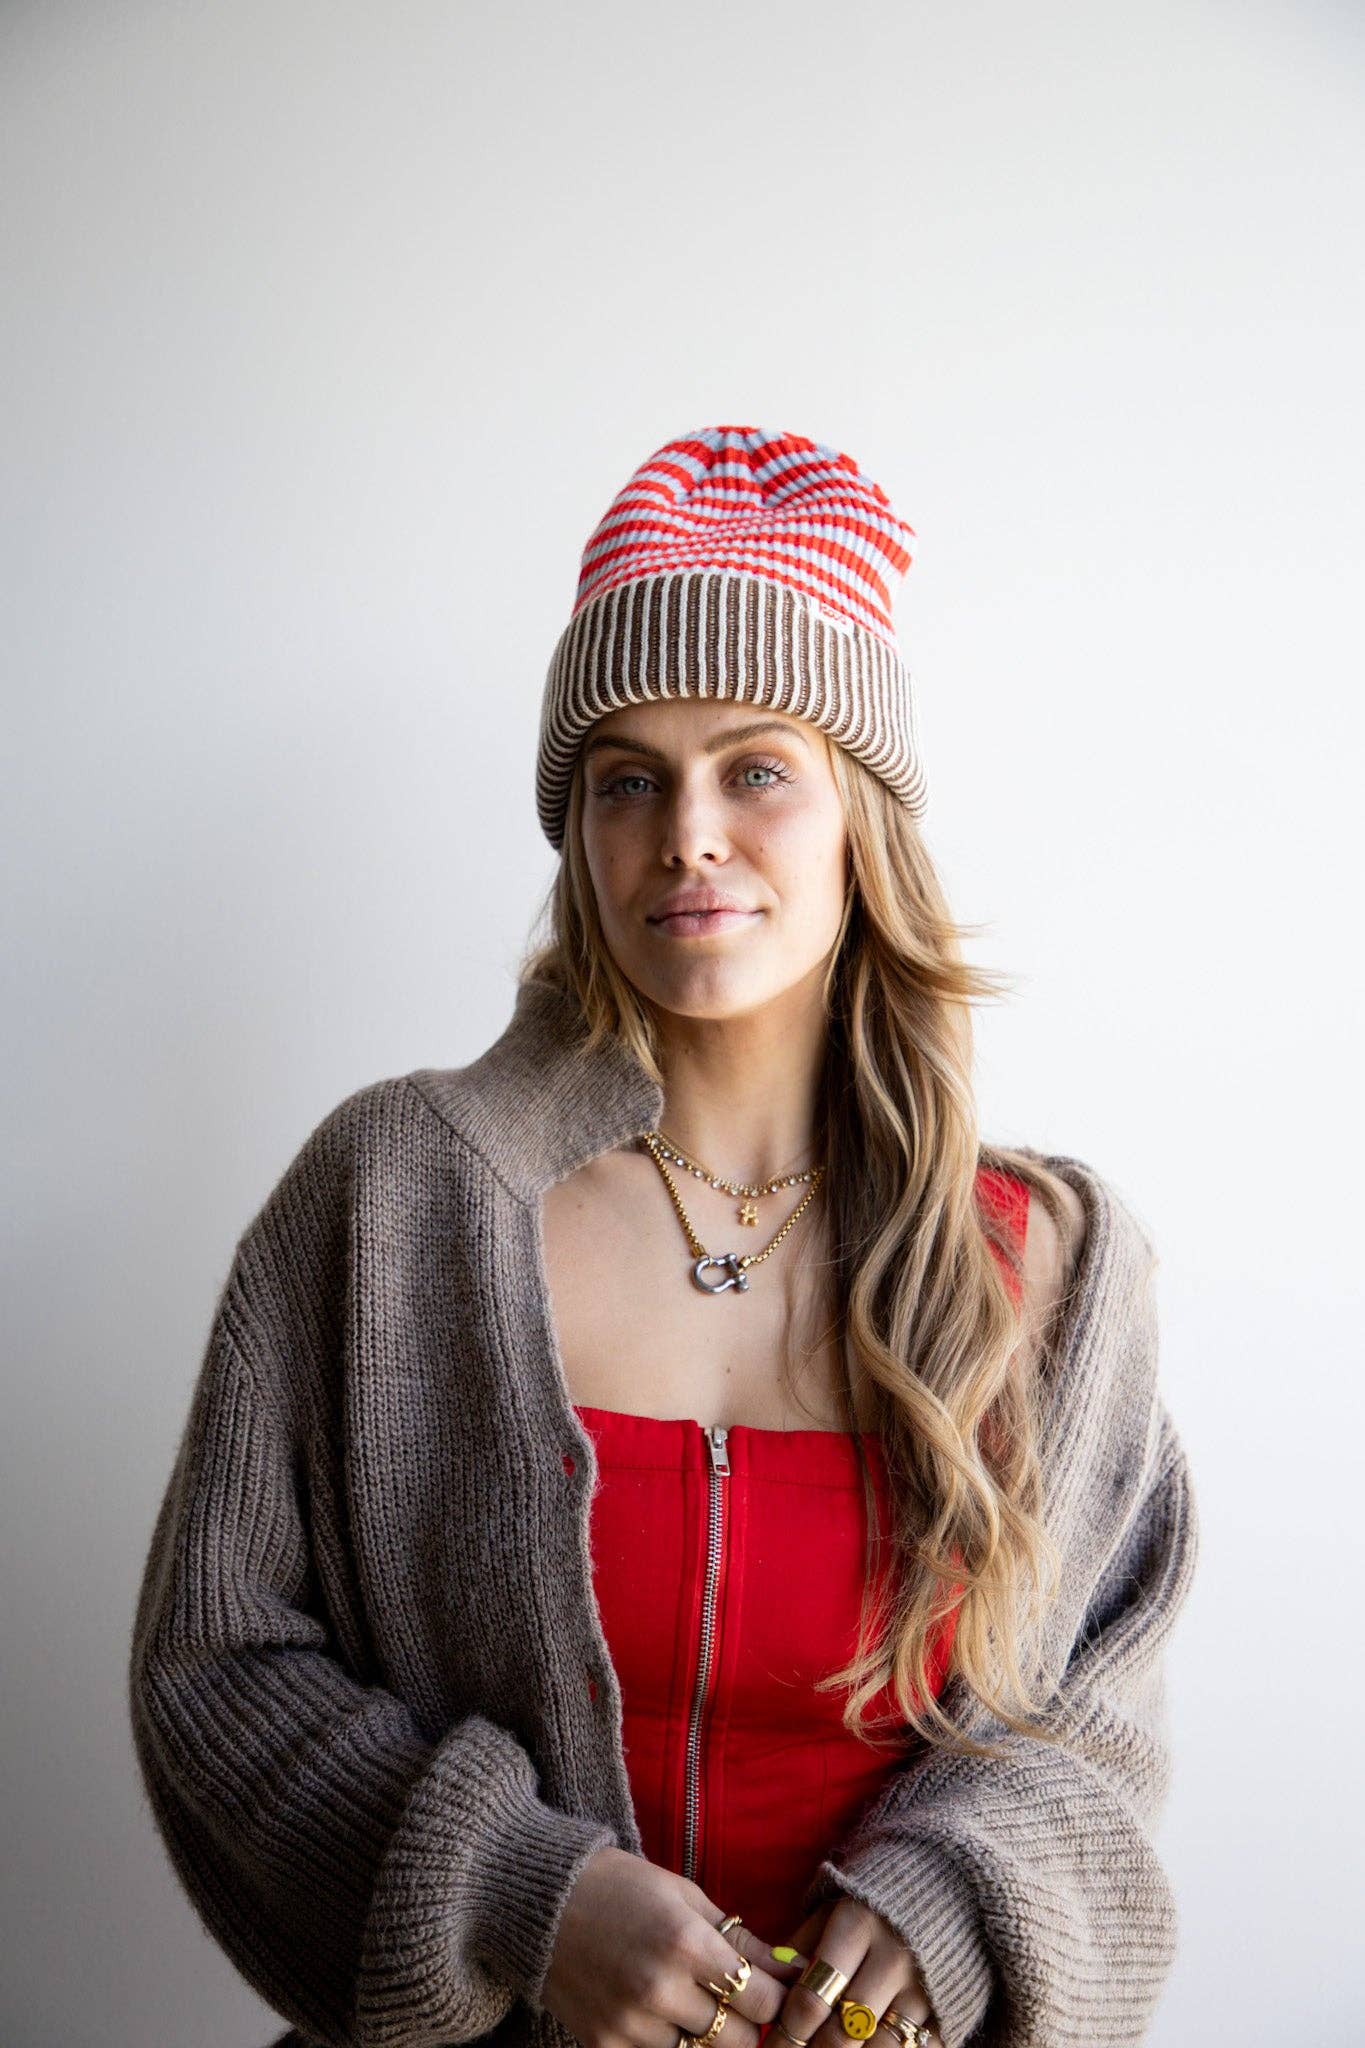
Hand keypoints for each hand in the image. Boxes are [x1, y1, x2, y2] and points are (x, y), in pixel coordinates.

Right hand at [543, 1844, 807, 2047]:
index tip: (777, 1990)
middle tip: (744, 2004)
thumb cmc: (621, 1886)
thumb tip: (792, 1969)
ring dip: (710, 2038)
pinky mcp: (604, 2045)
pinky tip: (667, 2018)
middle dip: (751, 2025)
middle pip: (739, 2041)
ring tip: (701, 2006)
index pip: (763, 2000)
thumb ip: (740, 1938)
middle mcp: (660, 1990)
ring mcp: (629, 2025)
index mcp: (686, 1943)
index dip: (778, 1998)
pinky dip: (671, 2044)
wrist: (541, 1901)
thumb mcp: (685, 1895)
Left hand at [771, 1897, 940, 2047]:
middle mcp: (893, 1958)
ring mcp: (926, 1987)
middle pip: (843, 2031)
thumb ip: (804, 1944)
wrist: (957, 1881)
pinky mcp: (951, 2008)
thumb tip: (773, 1984)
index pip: (813, 1997)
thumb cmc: (880, 1894)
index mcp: (858, 1925)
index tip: (772, 2044)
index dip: (788, 2030)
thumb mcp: (837, 1902)